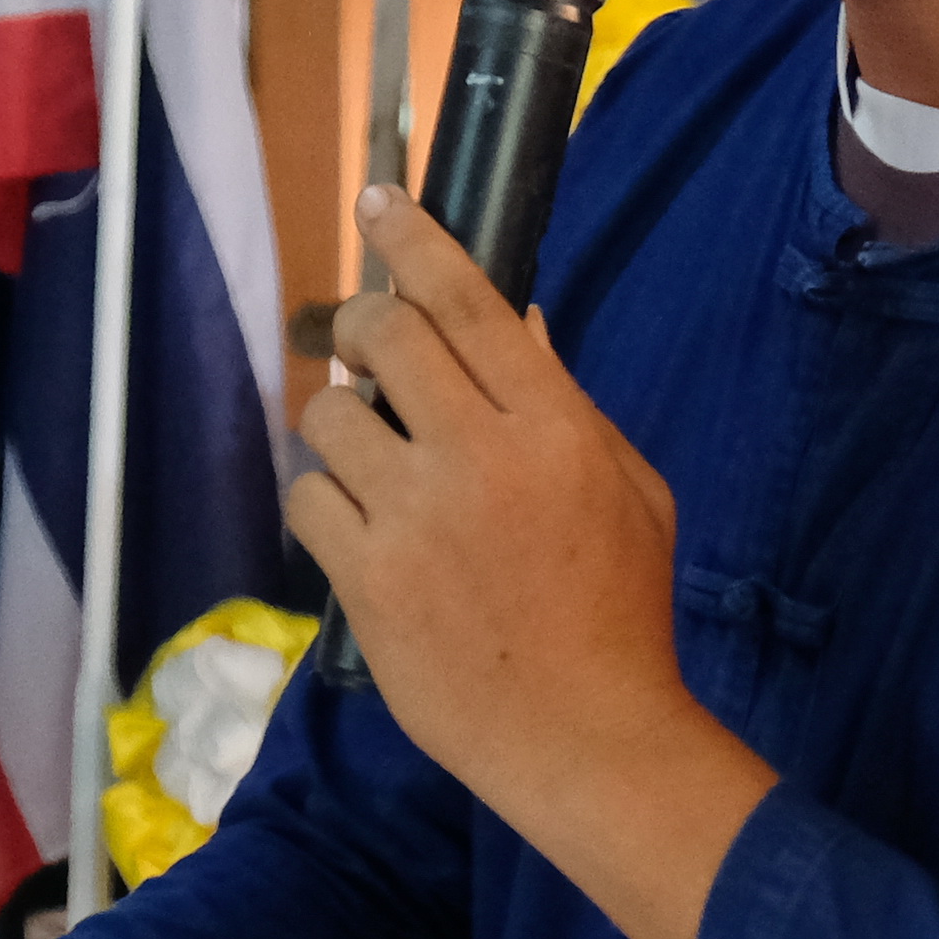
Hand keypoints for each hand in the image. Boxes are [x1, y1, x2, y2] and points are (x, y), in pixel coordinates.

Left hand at [290, 187, 773, 938]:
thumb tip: (517, 321)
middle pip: (383, 338)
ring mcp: (415, 517)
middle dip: (361, 327)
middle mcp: (479, 455)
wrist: (588, 736)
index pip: (467, 301)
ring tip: (366, 457)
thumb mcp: (630, 492)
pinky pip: (308, 501)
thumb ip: (568, 404)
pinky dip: (322, 503)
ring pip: (330, 419)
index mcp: (553, 425)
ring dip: (338, 424)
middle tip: (366, 346)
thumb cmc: (622, 614)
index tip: (378, 203)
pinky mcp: (367, 579)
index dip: (413, 240)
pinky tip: (354, 526)